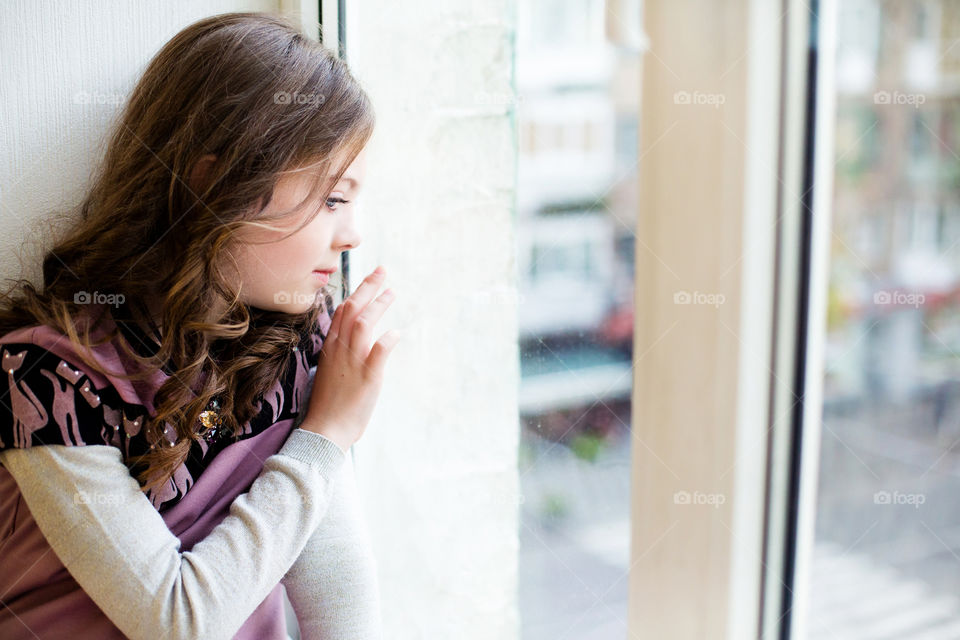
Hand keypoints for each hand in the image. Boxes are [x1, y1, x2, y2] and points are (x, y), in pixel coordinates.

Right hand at [300, 266, 400, 451]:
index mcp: (330, 348)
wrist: (324, 431)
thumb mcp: (329, 372)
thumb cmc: (328, 406)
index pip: (341, 312)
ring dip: (379, 306)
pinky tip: (397, 332)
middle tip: (383, 271)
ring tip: (392, 292)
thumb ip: (341, 354)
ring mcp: (353, 362)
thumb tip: (354, 342)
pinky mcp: (368, 377)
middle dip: (368, 287)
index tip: (369, 281)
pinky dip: (388, 339)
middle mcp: (340, 350)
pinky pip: (379, 352)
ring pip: (364, 324)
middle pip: (352, 309)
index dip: (356, 293)